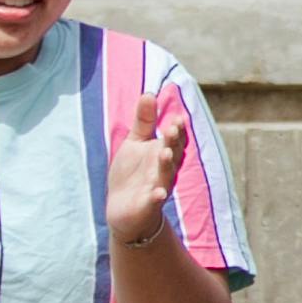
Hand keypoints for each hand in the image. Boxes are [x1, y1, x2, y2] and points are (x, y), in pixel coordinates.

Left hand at [104, 87, 189, 249]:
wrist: (123, 210)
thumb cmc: (132, 174)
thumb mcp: (135, 144)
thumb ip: (144, 121)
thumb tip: (149, 92)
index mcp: (163, 153)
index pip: (175, 140)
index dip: (178, 130)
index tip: (178, 117)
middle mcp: (165, 170)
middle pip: (173, 154)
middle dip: (173, 142)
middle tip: (172, 128)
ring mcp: (158, 187)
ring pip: (166, 175)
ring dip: (166, 165)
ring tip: (164, 153)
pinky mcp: (148, 205)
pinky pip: (154, 201)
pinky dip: (157, 197)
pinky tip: (158, 194)